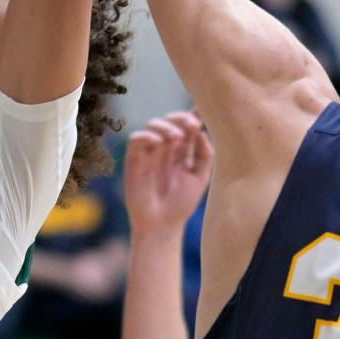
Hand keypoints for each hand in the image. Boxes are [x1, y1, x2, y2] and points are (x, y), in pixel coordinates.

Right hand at [124, 112, 212, 233]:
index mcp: (183, 151)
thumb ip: (205, 154)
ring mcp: (150, 152)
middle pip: (172, 121)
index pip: (188, 126)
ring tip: (176, 137)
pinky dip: (147, 135)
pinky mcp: (135, 158)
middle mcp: (167, 148)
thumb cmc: (181, 203)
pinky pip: (136, 138)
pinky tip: (158, 142)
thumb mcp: (200, 177)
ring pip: (154, 124)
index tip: (202, 114)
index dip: (194, 115)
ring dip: (166, 126)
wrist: (161, 224)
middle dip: (182, 118)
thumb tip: (201, 130)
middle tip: (192, 125)